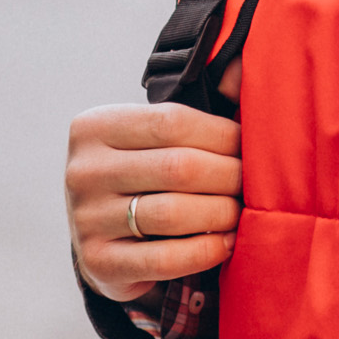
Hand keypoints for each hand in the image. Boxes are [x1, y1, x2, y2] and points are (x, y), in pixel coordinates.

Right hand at [65, 100, 241, 303]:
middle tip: (254, 183)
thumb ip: (192, 111)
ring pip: (173, 214)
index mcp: (94, 126)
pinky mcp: (98, 262)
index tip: (250, 145)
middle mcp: (83, 170)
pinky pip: (165, 260)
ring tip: (241, 212)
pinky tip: (226, 243)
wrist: (102, 238)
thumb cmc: (142, 176)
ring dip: (222, 214)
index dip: (223, 134)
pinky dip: (206, 251)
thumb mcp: (149, 138)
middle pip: (179, 168)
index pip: (172, 122)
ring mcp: (86, 219)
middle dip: (230, 176)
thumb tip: (242, 75)